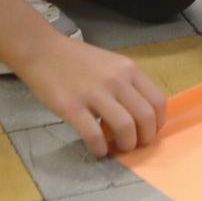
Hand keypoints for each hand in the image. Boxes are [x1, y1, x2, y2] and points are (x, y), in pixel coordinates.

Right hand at [20, 38, 167, 156]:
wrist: (43, 50)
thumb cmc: (77, 60)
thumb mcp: (111, 64)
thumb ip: (127, 85)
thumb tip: (141, 116)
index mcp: (129, 70)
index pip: (158, 102)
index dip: (157, 124)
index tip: (147, 132)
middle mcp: (117, 80)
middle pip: (146, 118)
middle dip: (144, 139)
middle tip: (133, 145)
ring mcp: (94, 93)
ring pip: (125, 128)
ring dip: (125, 145)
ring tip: (116, 148)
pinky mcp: (72, 107)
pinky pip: (94, 135)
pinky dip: (100, 149)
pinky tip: (97, 150)